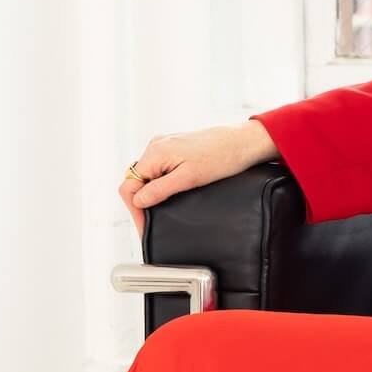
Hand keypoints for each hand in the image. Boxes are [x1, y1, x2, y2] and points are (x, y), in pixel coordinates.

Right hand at [119, 121, 274, 239]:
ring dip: (150, 194)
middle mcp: (155, 146)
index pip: (129, 186)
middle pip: (135, 181)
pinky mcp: (174, 148)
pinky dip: (159, 184)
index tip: (145, 229)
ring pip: (146, 175)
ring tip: (159, 214)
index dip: (134, 211)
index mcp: (155, 153)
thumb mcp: (189, 178)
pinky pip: (158, 169)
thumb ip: (161, 189)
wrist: (242, 142)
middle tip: (152, 226)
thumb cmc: (221, 158)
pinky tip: (169, 195)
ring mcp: (164, 145)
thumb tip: (138, 201)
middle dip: (141, 204)